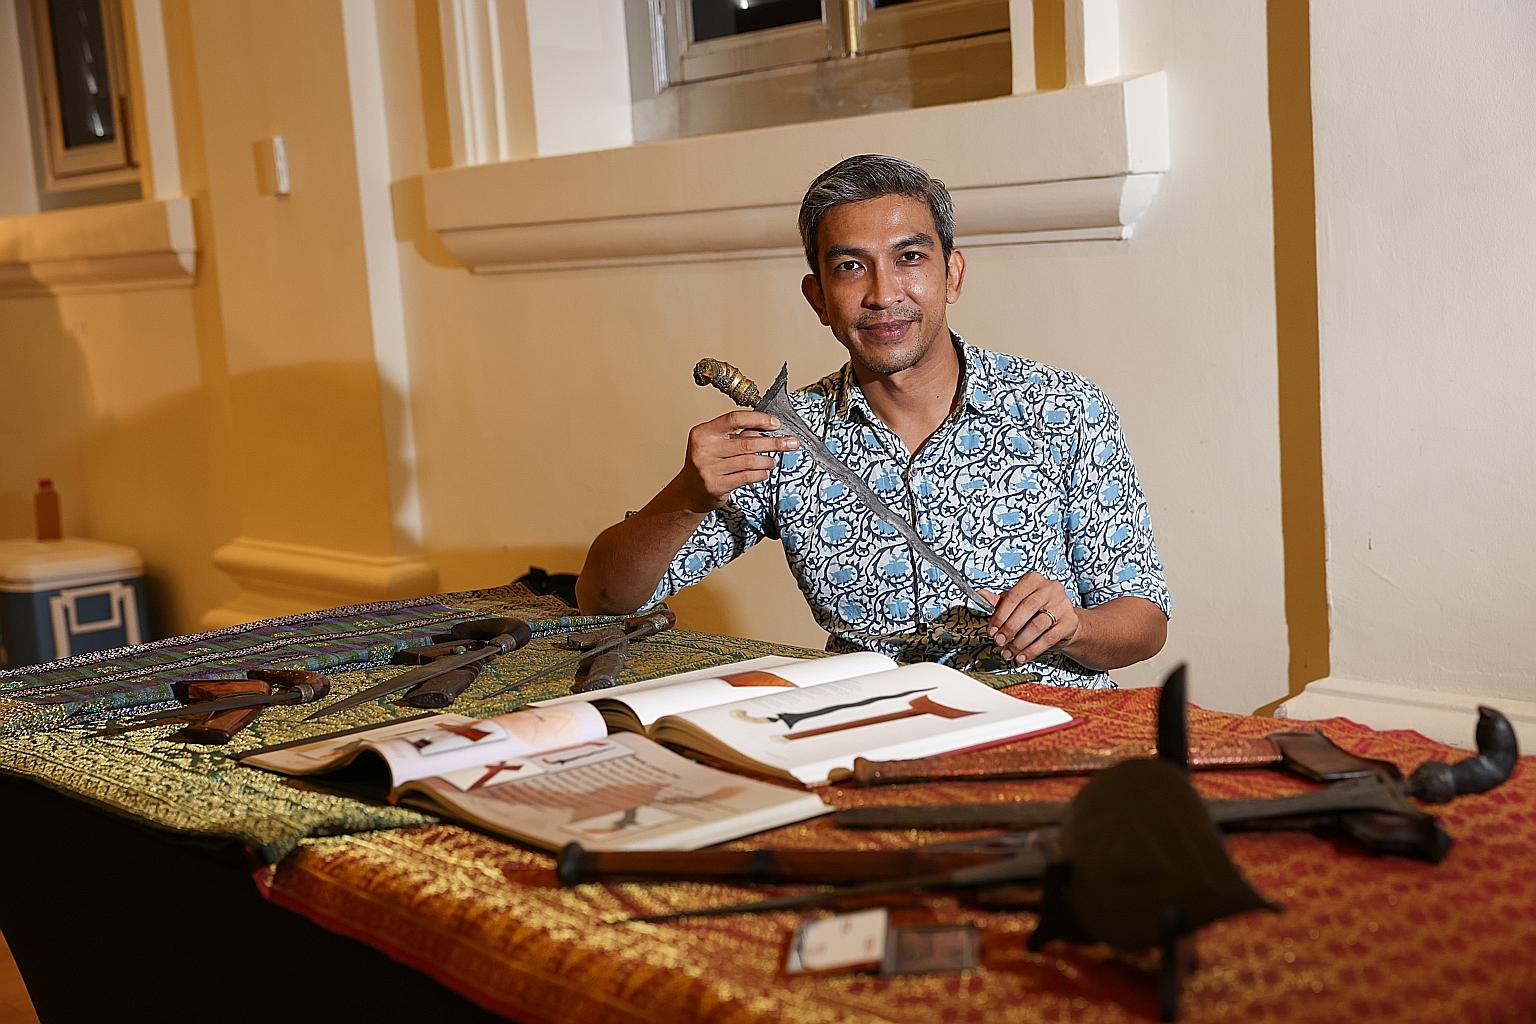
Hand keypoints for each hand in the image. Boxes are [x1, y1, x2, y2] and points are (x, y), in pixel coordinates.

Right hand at [674, 410, 798, 512]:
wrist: (689, 492)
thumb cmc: (707, 463)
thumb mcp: (716, 444)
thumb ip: (738, 435)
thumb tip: (766, 428)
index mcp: (703, 433)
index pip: (734, 419)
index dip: (757, 419)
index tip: (775, 423)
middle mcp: (704, 449)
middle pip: (747, 442)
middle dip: (773, 442)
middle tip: (791, 442)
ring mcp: (708, 469)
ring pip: (749, 461)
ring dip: (767, 461)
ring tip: (772, 461)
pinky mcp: (716, 486)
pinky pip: (747, 477)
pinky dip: (760, 474)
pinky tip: (764, 472)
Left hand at [981, 573, 1079, 664]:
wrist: (1063, 622)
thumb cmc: (1036, 610)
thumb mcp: (1017, 603)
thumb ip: (1000, 601)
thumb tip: (981, 595)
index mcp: (1034, 580)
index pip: (1014, 596)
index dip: (1000, 615)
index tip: (991, 631)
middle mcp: (1050, 588)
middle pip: (1026, 609)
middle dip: (1010, 628)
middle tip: (999, 642)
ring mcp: (1062, 605)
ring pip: (1037, 625)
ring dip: (1020, 642)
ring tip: (1009, 652)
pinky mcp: (1070, 622)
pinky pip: (1048, 638)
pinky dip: (1033, 650)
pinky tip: (1022, 657)